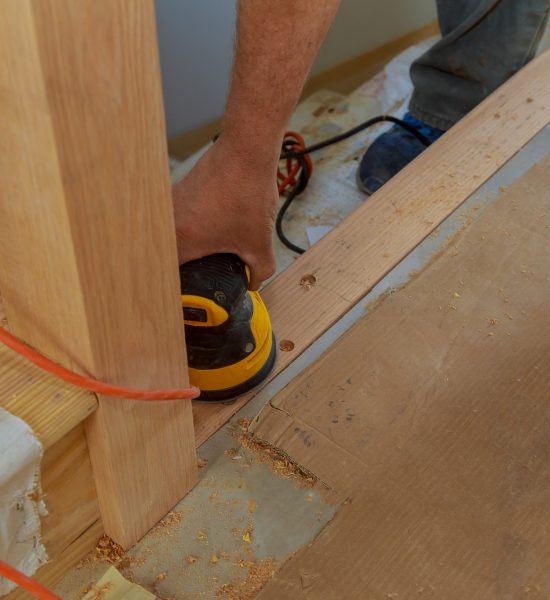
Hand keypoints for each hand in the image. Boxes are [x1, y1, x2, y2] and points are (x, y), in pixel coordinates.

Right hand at [172, 138, 277, 289]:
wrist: (245, 151)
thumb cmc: (247, 193)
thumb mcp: (258, 241)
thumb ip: (259, 270)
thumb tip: (254, 282)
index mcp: (182, 239)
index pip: (164, 274)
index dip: (170, 289)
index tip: (179, 297)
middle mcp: (168, 222)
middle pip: (162, 256)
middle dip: (176, 271)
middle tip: (192, 280)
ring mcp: (170, 204)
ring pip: (168, 237)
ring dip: (182, 248)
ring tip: (202, 257)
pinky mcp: (178, 192)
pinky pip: (175, 220)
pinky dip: (188, 229)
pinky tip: (208, 231)